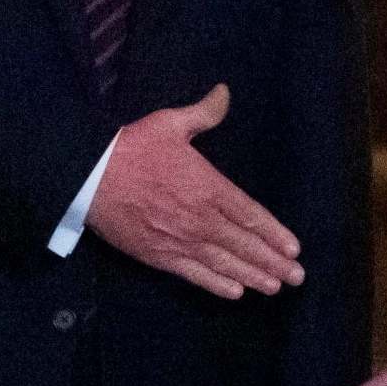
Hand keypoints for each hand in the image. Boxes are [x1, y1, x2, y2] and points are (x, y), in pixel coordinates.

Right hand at [86, 84, 302, 299]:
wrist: (90, 177)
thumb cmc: (132, 148)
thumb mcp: (170, 123)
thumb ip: (203, 113)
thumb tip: (224, 93)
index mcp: (208, 186)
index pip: (251, 215)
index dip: (275, 234)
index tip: (294, 247)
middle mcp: (200, 218)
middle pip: (244, 244)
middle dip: (273, 261)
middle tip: (297, 277)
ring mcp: (180, 240)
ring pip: (225, 263)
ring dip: (253, 276)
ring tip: (275, 287)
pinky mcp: (159, 256)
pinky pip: (195, 275)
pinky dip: (217, 285)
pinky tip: (236, 292)